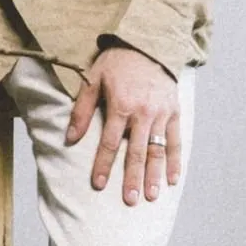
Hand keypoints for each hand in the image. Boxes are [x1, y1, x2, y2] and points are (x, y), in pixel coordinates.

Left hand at [65, 42, 182, 205]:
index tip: (97, 184)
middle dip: (131, 178)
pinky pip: (175, 141)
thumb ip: (82, 109)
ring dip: (154, 175)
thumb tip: (70, 137)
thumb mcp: (93, 79)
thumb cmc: (116, 63)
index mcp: (121, 105)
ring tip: (150, 196)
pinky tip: (172, 180)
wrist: (148, 45)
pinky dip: (174, 161)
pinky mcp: (174, 112)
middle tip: (128, 200)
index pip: (109, 142)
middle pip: (136, 152)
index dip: (103, 164)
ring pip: (157, 150)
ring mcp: (161, 114)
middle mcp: (143, 113)